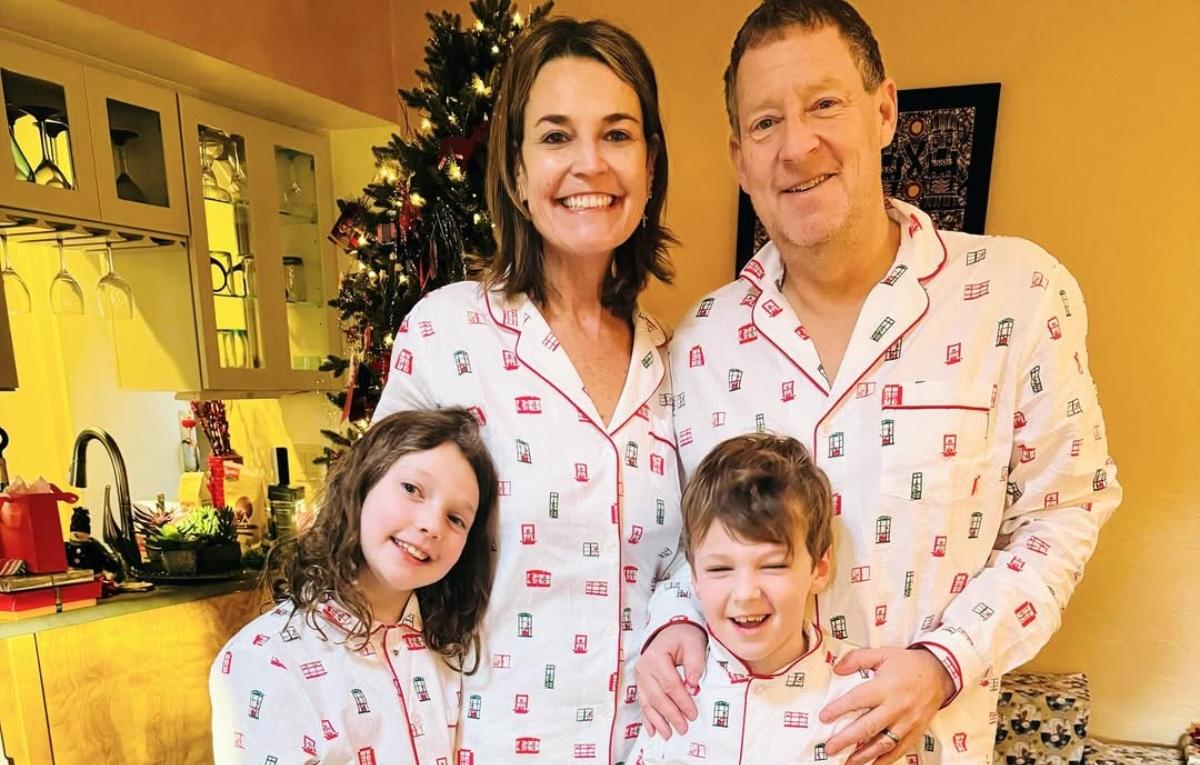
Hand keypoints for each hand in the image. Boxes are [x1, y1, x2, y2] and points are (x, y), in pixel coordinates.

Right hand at [635, 622, 706, 738]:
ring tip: (668, 734)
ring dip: (658, 721)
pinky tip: (652, 730)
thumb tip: (693, 685)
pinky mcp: (640, 683)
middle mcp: (644, 668)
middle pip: (658, 697)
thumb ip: (695, 663)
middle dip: (671, 715)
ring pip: (648, 703)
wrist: (670, 631)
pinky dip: (647, 718)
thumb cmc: (682, 637)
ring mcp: (640, 677)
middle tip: (683, 728)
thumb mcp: (693, 644)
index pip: (670, 684)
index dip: (682, 701)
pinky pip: (643, 703)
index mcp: (656, 657)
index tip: (693, 714)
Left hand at [821, 647, 954, 764]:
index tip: (824, 717)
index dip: (839, 709)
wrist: (940, 673)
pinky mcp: (916, 732)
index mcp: (886, 687)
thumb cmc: (907, 663)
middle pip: (868, 727)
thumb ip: (857, 658)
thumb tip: (836, 669)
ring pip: (883, 743)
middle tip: (829, 748)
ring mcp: (907, 722)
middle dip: (846, 739)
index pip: (858, 699)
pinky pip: (899, 750)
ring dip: (864, 756)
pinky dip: (884, 760)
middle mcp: (896, 707)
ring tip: (847, 763)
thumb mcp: (882, 653)